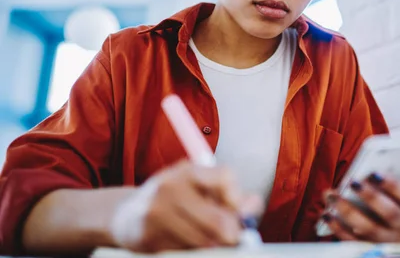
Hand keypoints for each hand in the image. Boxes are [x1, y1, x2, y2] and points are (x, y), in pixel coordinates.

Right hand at [109, 160, 262, 251]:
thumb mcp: (201, 188)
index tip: (237, 211)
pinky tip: (185, 244)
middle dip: (231, 233)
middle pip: (217, 219)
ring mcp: (156, 211)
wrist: (128, 214)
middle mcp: (170, 185)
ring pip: (203, 241)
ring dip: (212, 246)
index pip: (225, 176)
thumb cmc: (177, 200)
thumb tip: (251, 208)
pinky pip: (183, 251)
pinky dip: (191, 251)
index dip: (237, 197)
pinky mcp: (147, 236)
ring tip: (210, 242)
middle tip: (235, 239)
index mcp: (188, 170)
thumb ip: (231, 196)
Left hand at [321, 172, 399, 242]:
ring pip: (368, 228)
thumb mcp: (386, 189)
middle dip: (370, 196)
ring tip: (332, 195)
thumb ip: (378, 181)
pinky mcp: (368, 248)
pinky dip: (337, 227)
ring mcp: (386, 240)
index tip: (373, 172)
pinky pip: (352, 240)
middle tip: (352, 182)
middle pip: (389, 213)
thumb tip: (362, 171)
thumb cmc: (382, 199)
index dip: (391, 184)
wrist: (383, 227)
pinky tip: (327, 214)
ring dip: (348, 210)